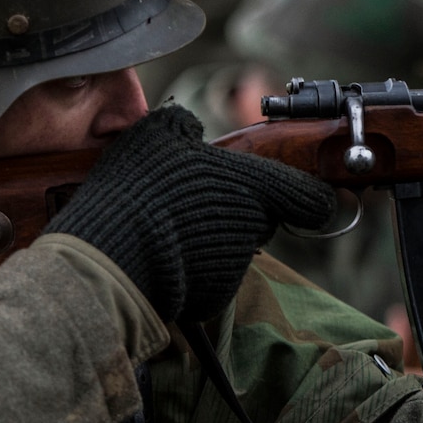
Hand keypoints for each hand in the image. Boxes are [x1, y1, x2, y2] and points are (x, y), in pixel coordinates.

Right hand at [47, 105, 336, 323]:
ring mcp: (236, 267)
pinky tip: (166, 255)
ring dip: (214, 238)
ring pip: (236, 247)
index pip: (313, 199)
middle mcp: (254, 229)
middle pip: (264, 218)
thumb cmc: (138, 188)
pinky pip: (212, 276)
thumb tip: (190, 127)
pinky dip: (196, 268)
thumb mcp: (157, 133)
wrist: (109, 256)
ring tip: (171, 227)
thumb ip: (185, 125)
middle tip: (197, 202)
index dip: (313, 196)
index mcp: (255, 187)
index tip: (308, 197)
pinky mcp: (214, 298)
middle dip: (239, 211)